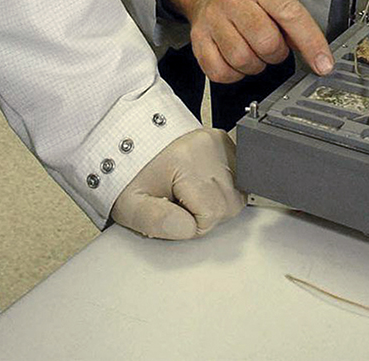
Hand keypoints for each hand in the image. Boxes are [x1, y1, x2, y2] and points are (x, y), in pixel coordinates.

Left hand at [110, 128, 244, 238]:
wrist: (130, 146)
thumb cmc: (131, 176)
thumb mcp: (130, 206)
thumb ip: (156, 221)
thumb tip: (188, 228)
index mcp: (185, 160)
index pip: (209, 216)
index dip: (187, 223)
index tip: (168, 209)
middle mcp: (207, 146)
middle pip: (228, 205)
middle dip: (204, 213)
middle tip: (177, 200)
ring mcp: (217, 141)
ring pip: (237, 194)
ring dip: (216, 201)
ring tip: (188, 191)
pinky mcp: (223, 140)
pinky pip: (238, 178)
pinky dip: (222, 187)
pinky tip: (200, 182)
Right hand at [162, 0, 333, 82]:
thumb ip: (293, 14)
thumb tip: (313, 50)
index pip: (291, 15)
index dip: (311, 43)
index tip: (323, 64)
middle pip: (266, 42)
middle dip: (277, 53)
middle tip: (274, 45)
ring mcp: (213, 18)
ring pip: (243, 60)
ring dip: (256, 64)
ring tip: (254, 50)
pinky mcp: (199, 38)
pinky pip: (220, 71)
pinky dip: (234, 73)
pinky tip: (237, 59)